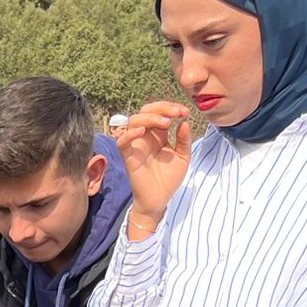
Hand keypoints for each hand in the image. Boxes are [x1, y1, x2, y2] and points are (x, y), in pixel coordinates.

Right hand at [116, 101, 194, 233]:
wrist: (160, 199)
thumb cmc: (169, 179)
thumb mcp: (183, 157)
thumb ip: (184, 139)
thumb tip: (184, 122)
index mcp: (159, 134)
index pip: (160, 112)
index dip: (171, 108)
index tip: (185, 112)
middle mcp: (146, 136)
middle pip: (146, 111)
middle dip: (162, 107)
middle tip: (177, 113)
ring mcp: (136, 145)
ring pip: (134, 120)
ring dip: (149, 117)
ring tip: (165, 123)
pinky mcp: (128, 156)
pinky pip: (121, 141)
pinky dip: (130, 133)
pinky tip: (143, 131)